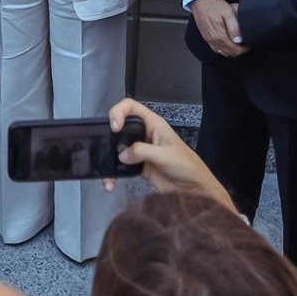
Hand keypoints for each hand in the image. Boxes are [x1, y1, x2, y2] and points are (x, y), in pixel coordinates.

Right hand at [105, 99, 236, 212]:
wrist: (192, 188)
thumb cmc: (185, 165)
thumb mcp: (165, 155)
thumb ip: (143, 151)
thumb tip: (121, 155)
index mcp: (152, 124)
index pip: (131, 107)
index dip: (119, 112)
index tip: (115, 127)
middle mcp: (143, 134)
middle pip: (120, 126)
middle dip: (109, 135)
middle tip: (103, 148)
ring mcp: (139, 150)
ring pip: (117, 147)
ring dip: (108, 158)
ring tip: (105, 172)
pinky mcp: (137, 165)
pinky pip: (120, 166)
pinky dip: (113, 174)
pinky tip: (110, 183)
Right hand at [191, 0, 247, 55]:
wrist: (200, 1)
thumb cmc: (214, 5)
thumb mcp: (228, 12)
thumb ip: (234, 27)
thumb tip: (239, 39)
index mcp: (220, 35)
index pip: (235, 50)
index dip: (244, 49)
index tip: (249, 44)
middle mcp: (214, 40)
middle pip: (230, 53)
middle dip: (239, 50)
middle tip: (245, 44)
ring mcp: (209, 40)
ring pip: (223, 52)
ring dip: (232, 50)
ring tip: (238, 44)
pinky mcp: (206, 37)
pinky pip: (216, 49)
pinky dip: (223, 49)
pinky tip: (227, 44)